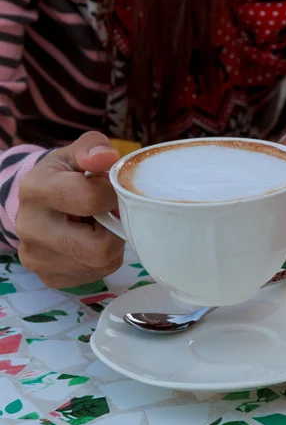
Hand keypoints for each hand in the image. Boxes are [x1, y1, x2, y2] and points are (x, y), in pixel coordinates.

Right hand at [17, 131, 124, 287]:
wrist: (40, 204)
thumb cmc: (66, 176)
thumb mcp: (76, 154)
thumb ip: (93, 147)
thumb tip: (106, 157)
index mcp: (35, 188)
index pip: (90, 198)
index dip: (114, 195)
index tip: (114, 190)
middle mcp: (30, 226)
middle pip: (97, 247)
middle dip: (115, 229)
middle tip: (112, 214)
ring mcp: (36, 257)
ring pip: (101, 263)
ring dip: (111, 244)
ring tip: (99, 225)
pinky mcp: (49, 277)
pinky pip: (96, 275)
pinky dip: (104, 259)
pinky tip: (91, 241)